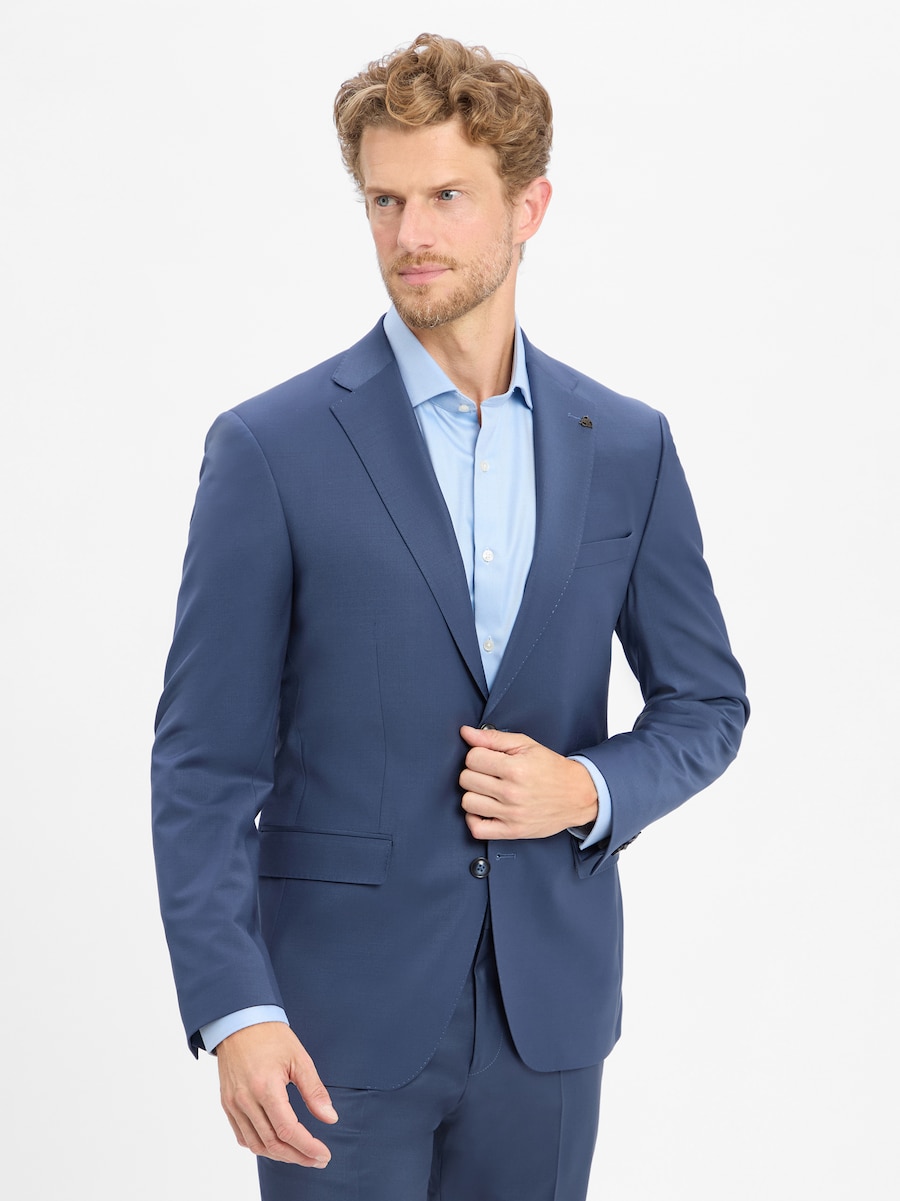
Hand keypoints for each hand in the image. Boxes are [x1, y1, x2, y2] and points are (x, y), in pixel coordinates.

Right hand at [216, 1022, 336, 1166]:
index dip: (308, 1147)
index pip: (288, 1130)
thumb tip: (330, 1118)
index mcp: (266, 1086)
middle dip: (297, 1156)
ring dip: (280, 1155)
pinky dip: (260, 1145)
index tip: (324, 1154)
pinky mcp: (227, 1104)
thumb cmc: (271, 1036)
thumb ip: (314, 1091)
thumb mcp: (299, 1058)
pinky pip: (242, 1136)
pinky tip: (276, 1144)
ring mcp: (233, 1104)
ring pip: (256, 1144)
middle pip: (272, 1143)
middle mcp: (246, 1099)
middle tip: (317, 1159)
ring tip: (300, 1154)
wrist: (239, 1021)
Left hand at [459, 725, 598, 839]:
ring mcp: (511, 814)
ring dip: (473, 794)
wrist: (577, 795)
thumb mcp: (526, 744)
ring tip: (487, 790)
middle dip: (474, 772)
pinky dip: (474, 819)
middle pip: (466, 779)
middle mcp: (511, 793)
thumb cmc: (552, 769)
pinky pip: (478, 829)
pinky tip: (483, 809)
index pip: (472, 758)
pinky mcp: (512, 831)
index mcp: (515, 768)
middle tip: (487, 773)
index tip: (486, 758)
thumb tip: (466, 733)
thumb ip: (493, 738)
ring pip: (468, 802)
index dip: (476, 754)